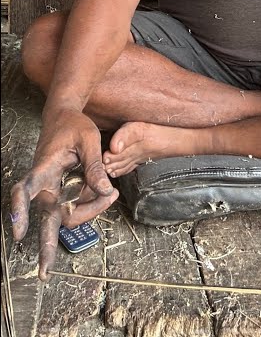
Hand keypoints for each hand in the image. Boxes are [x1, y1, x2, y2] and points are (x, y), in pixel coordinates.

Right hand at [10, 108, 117, 279]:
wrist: (63, 116)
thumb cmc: (73, 125)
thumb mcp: (89, 139)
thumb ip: (95, 165)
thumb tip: (105, 191)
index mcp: (44, 167)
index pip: (26, 190)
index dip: (20, 210)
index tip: (18, 232)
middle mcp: (44, 184)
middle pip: (47, 217)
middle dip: (45, 245)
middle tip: (45, 273)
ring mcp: (53, 190)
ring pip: (68, 215)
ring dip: (91, 212)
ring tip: (113, 194)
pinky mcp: (62, 192)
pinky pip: (77, 206)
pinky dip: (92, 204)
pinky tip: (106, 194)